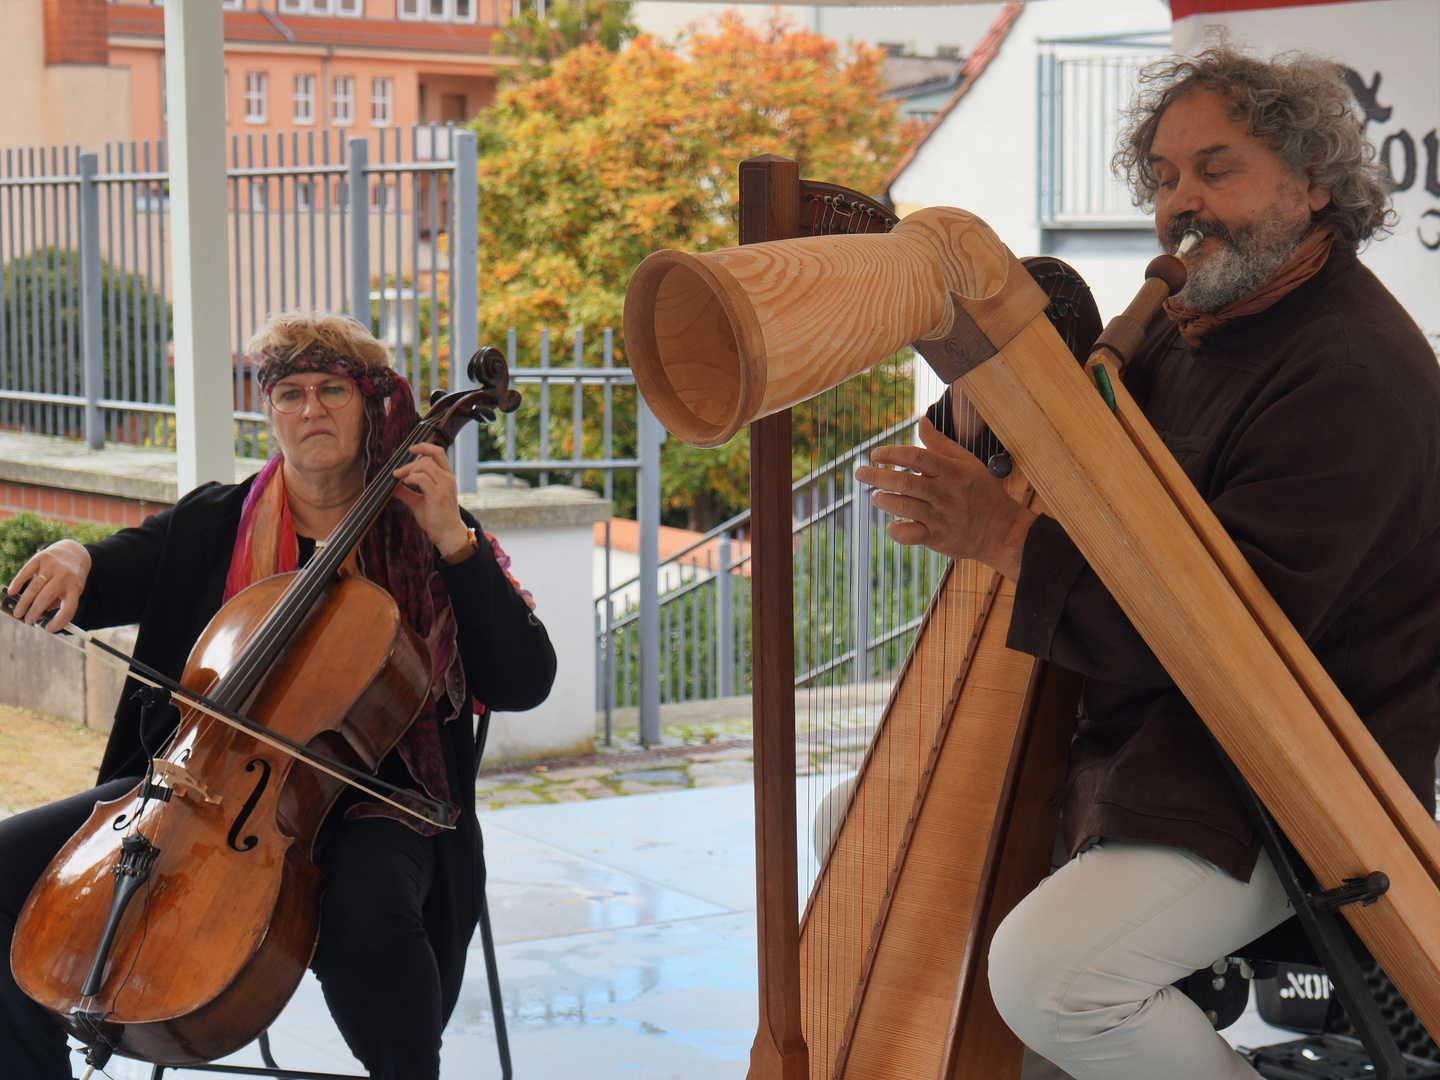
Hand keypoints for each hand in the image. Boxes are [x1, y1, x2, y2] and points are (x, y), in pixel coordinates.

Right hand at [5, 539, 90, 632]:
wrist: (74, 553)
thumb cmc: (70, 578)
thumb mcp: (72, 590)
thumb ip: (57, 602)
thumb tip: (39, 615)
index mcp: (75, 588)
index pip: (69, 608)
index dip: (59, 621)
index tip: (49, 629)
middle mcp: (65, 576)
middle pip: (47, 597)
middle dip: (34, 611)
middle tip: (27, 620)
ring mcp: (53, 566)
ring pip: (34, 586)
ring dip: (24, 601)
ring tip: (18, 612)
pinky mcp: (42, 557)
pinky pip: (26, 571)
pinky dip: (17, 583)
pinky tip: (12, 592)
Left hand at [391, 443, 469, 557]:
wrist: (448, 535)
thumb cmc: (436, 519)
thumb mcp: (419, 502)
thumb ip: (407, 492)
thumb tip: (392, 486)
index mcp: (446, 478)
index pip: (439, 452)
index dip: (424, 446)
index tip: (411, 450)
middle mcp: (448, 479)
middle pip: (427, 458)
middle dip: (409, 463)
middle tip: (397, 473)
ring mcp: (444, 486)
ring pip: (424, 465)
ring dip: (408, 470)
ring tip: (401, 479)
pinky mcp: (438, 494)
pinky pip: (421, 478)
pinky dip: (410, 478)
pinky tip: (405, 484)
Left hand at [855, 416, 1036, 580]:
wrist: (1002, 530)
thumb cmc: (982, 492)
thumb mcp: (967, 462)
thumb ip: (940, 443)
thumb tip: (921, 421)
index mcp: (951, 471)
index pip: (917, 457)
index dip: (892, 453)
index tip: (875, 453)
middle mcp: (945, 493)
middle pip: (905, 482)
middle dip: (877, 476)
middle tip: (858, 472)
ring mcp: (941, 516)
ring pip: (904, 507)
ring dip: (883, 500)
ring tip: (875, 496)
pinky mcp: (937, 538)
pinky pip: (910, 535)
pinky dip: (896, 530)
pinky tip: (893, 524)